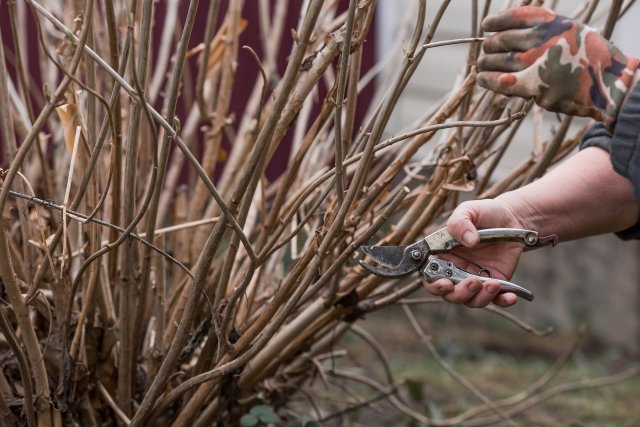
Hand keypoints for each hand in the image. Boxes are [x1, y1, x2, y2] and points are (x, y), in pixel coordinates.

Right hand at [422, 199, 525, 307]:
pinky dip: (502, 302)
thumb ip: (461, 222)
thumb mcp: (469, 210)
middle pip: (450, 294)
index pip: (430, 276)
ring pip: (471, 300)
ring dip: (480, 297)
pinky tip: (510, 296)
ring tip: (494, 284)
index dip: (434, 284)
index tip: (445, 283)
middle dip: (459, 293)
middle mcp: (456, 270)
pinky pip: (496, 300)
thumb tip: (469, 241)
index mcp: (443, 255)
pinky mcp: (495, 283)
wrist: (512, 218)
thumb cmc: (484, 213)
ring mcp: (475, 278)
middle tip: (474, 282)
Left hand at [476, 6, 638, 128]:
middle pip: (503, 40)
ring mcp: (538, 63)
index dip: (497, 21)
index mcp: (554, 24)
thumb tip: (517, 37)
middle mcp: (543, 40)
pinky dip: (489, 80)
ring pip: (499, 60)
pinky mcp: (535, 86)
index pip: (516, 17)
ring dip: (486, 62)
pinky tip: (483, 79)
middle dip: (491, 45)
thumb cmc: (592, 59)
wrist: (611, 84)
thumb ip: (547, 33)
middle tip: (486, 50)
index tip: (487, 25)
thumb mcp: (573, 33)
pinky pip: (503, 82)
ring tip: (481, 64)